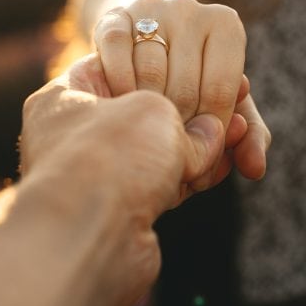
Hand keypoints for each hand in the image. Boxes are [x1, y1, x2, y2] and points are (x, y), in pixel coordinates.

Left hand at [18, 53, 227, 305]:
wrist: (90, 239)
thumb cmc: (108, 158)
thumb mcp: (154, 109)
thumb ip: (186, 117)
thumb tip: (213, 132)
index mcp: (66, 96)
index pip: (121, 66)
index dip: (170, 67)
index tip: (207, 72)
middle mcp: (75, 135)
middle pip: (145, 114)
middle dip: (194, 112)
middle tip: (234, 106)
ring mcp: (98, 175)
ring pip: (159, 152)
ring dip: (201, 146)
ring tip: (239, 133)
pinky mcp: (122, 211)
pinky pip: (165, 184)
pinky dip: (194, 175)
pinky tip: (226, 164)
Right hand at [93, 0, 269, 180]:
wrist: (144, 43)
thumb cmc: (194, 79)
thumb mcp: (225, 105)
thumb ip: (248, 138)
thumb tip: (255, 168)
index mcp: (226, 24)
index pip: (222, 90)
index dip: (210, 129)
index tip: (198, 147)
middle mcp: (191, 9)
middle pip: (186, 86)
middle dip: (179, 126)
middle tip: (170, 146)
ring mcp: (151, 8)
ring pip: (150, 72)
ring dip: (147, 110)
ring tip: (147, 129)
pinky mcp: (115, 15)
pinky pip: (117, 52)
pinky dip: (121, 85)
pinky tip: (123, 104)